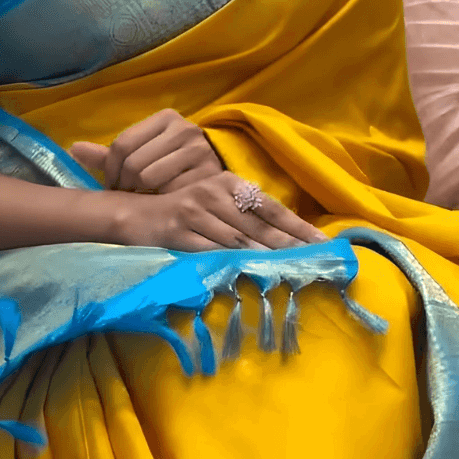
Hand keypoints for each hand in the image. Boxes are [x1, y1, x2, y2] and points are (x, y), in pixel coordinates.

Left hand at [71, 109, 222, 194]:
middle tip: (128, 194)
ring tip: (144, 197)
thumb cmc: (169, 160)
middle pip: (135, 164)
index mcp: (165, 118)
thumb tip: (73, 149)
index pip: (122, 144)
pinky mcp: (209, 175)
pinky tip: (163, 201)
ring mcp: (199, 152)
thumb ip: (108, 154)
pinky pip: (171, 193)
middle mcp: (185, 130)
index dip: (110, 169)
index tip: (112, 184)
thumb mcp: (141, 151)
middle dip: (125, 185)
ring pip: (150, 180)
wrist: (214, 168)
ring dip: (142, 195)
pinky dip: (162, 201)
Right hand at [109, 171, 327, 252]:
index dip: (298, 226)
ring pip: (239, 241)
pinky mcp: (178, 233)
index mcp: (227, 184)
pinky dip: (232, 265)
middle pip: (260, 226)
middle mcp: (213, 194)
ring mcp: (195, 212)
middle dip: (290, 246)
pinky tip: (251, 275)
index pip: (270, 207)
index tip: (324, 242)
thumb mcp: (214, 206)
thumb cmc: (183, 213)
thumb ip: (244, 217)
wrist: (134, 216)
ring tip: (293, 272)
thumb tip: (286, 240)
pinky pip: (211, 252)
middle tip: (318, 262)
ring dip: (267, 258)